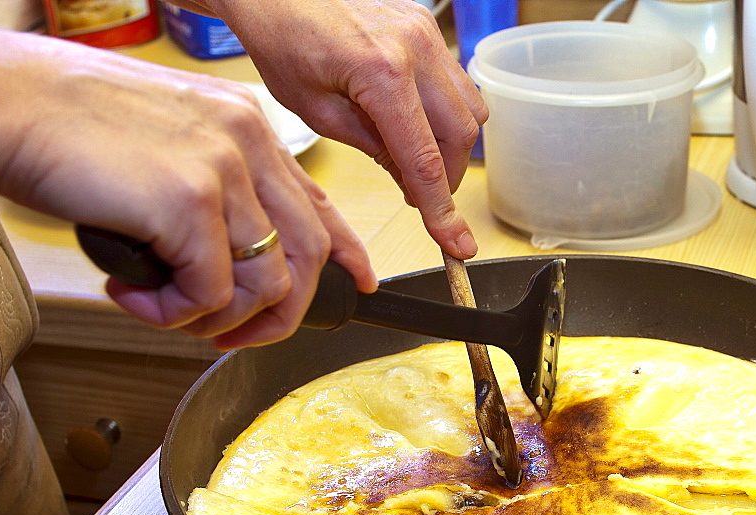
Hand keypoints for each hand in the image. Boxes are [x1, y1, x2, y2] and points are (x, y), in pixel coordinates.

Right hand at [0, 20, 376, 349]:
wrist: (8, 105)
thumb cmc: (72, 127)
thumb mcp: (170, 146)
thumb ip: (218, 188)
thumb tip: (239, 250)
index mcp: (248, 128)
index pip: (320, 203)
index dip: (346, 253)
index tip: (357, 283)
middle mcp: (247, 144)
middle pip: (306, 256)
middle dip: (277, 316)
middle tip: (232, 335)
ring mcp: (224, 171)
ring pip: (265, 285)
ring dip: (214, 319)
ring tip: (162, 307)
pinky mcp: (189, 202)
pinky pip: (209, 294)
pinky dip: (172, 313)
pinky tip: (134, 293)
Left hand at [204, 0, 488, 258]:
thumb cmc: (284, 44)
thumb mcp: (319, 113)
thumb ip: (374, 149)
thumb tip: (413, 182)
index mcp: (381, 73)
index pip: (424, 159)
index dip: (441, 210)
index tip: (457, 244)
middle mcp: (415, 48)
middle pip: (461, 135)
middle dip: (446, 176)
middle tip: (419, 197)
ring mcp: (426, 33)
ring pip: (470, 108)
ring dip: (451, 145)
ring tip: (412, 159)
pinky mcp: (427, 27)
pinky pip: (457, 82)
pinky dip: (445, 113)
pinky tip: (414, 124)